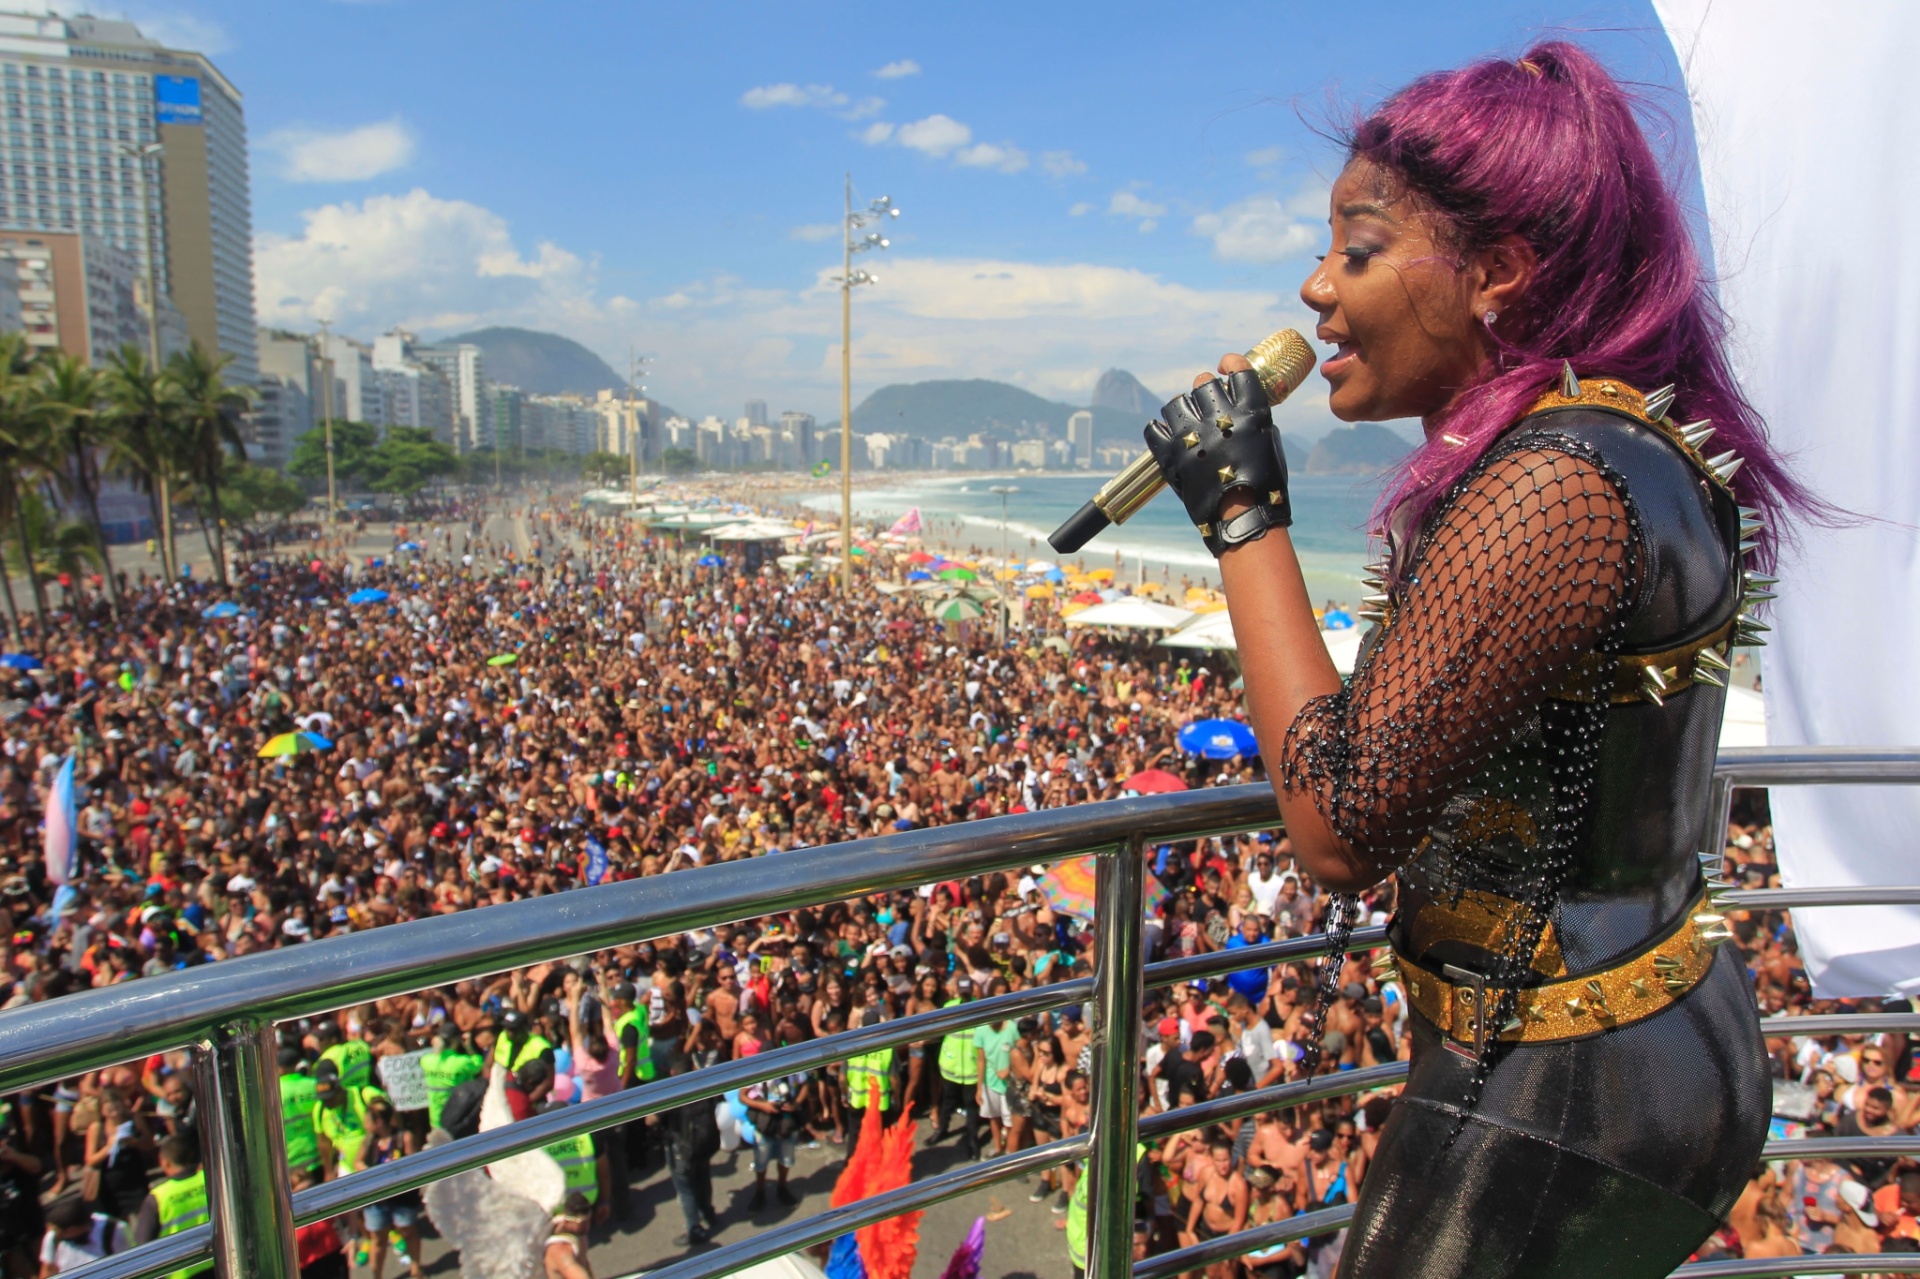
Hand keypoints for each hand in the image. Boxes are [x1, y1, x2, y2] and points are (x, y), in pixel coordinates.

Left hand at [1143, 355, 1291, 556]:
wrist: (1244, 519)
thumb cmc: (1266, 486)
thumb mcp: (1271, 444)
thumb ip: (1255, 420)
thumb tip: (1241, 409)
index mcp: (1249, 411)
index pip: (1238, 370)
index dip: (1231, 363)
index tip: (1225, 365)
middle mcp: (1219, 416)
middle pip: (1203, 384)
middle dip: (1205, 390)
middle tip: (1207, 404)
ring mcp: (1191, 434)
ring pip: (1176, 403)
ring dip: (1181, 409)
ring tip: (1186, 422)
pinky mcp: (1170, 454)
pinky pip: (1154, 429)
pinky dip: (1158, 430)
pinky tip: (1164, 434)